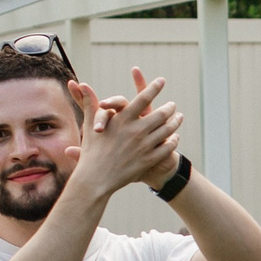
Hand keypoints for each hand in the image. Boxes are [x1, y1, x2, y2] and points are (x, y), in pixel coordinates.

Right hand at [65, 71, 178, 194]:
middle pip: (160, 114)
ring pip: (167, 130)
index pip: (142, 99)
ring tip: (179, 117)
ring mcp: (144, 146)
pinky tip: (176, 137)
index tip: (161, 81)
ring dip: (175, 122)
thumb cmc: (91, 151)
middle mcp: (135, 131)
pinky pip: (167, 147)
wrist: (96, 179)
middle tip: (172, 104)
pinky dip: (173, 141)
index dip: (153, 88)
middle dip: (169, 108)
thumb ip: (89, 103)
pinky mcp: (149, 160)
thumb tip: (81, 85)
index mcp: (122, 120)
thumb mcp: (90, 125)